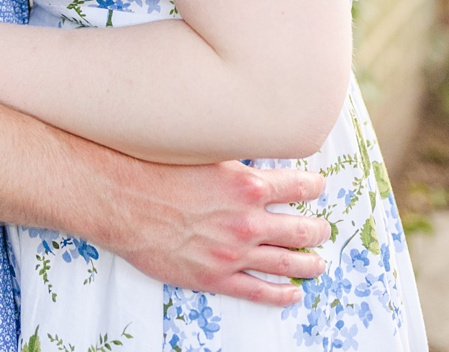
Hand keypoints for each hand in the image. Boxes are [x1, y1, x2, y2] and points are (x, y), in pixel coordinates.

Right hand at [112, 160, 329, 302]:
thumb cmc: (162, 172)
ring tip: (318, 263)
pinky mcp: (215, 277)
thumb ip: (242, 161)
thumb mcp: (212, 154)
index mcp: (251, 185)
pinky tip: (293, 293)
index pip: (302, 187)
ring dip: (309, 263)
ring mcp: (233, 252)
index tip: (319, 189)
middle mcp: (248, 220)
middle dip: (317, 230)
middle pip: (302, 228)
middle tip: (322, 230)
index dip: (316, 188)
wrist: (126, 202)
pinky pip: (258, 291)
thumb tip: (261, 154)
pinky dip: (280, 294)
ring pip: (287, 261)